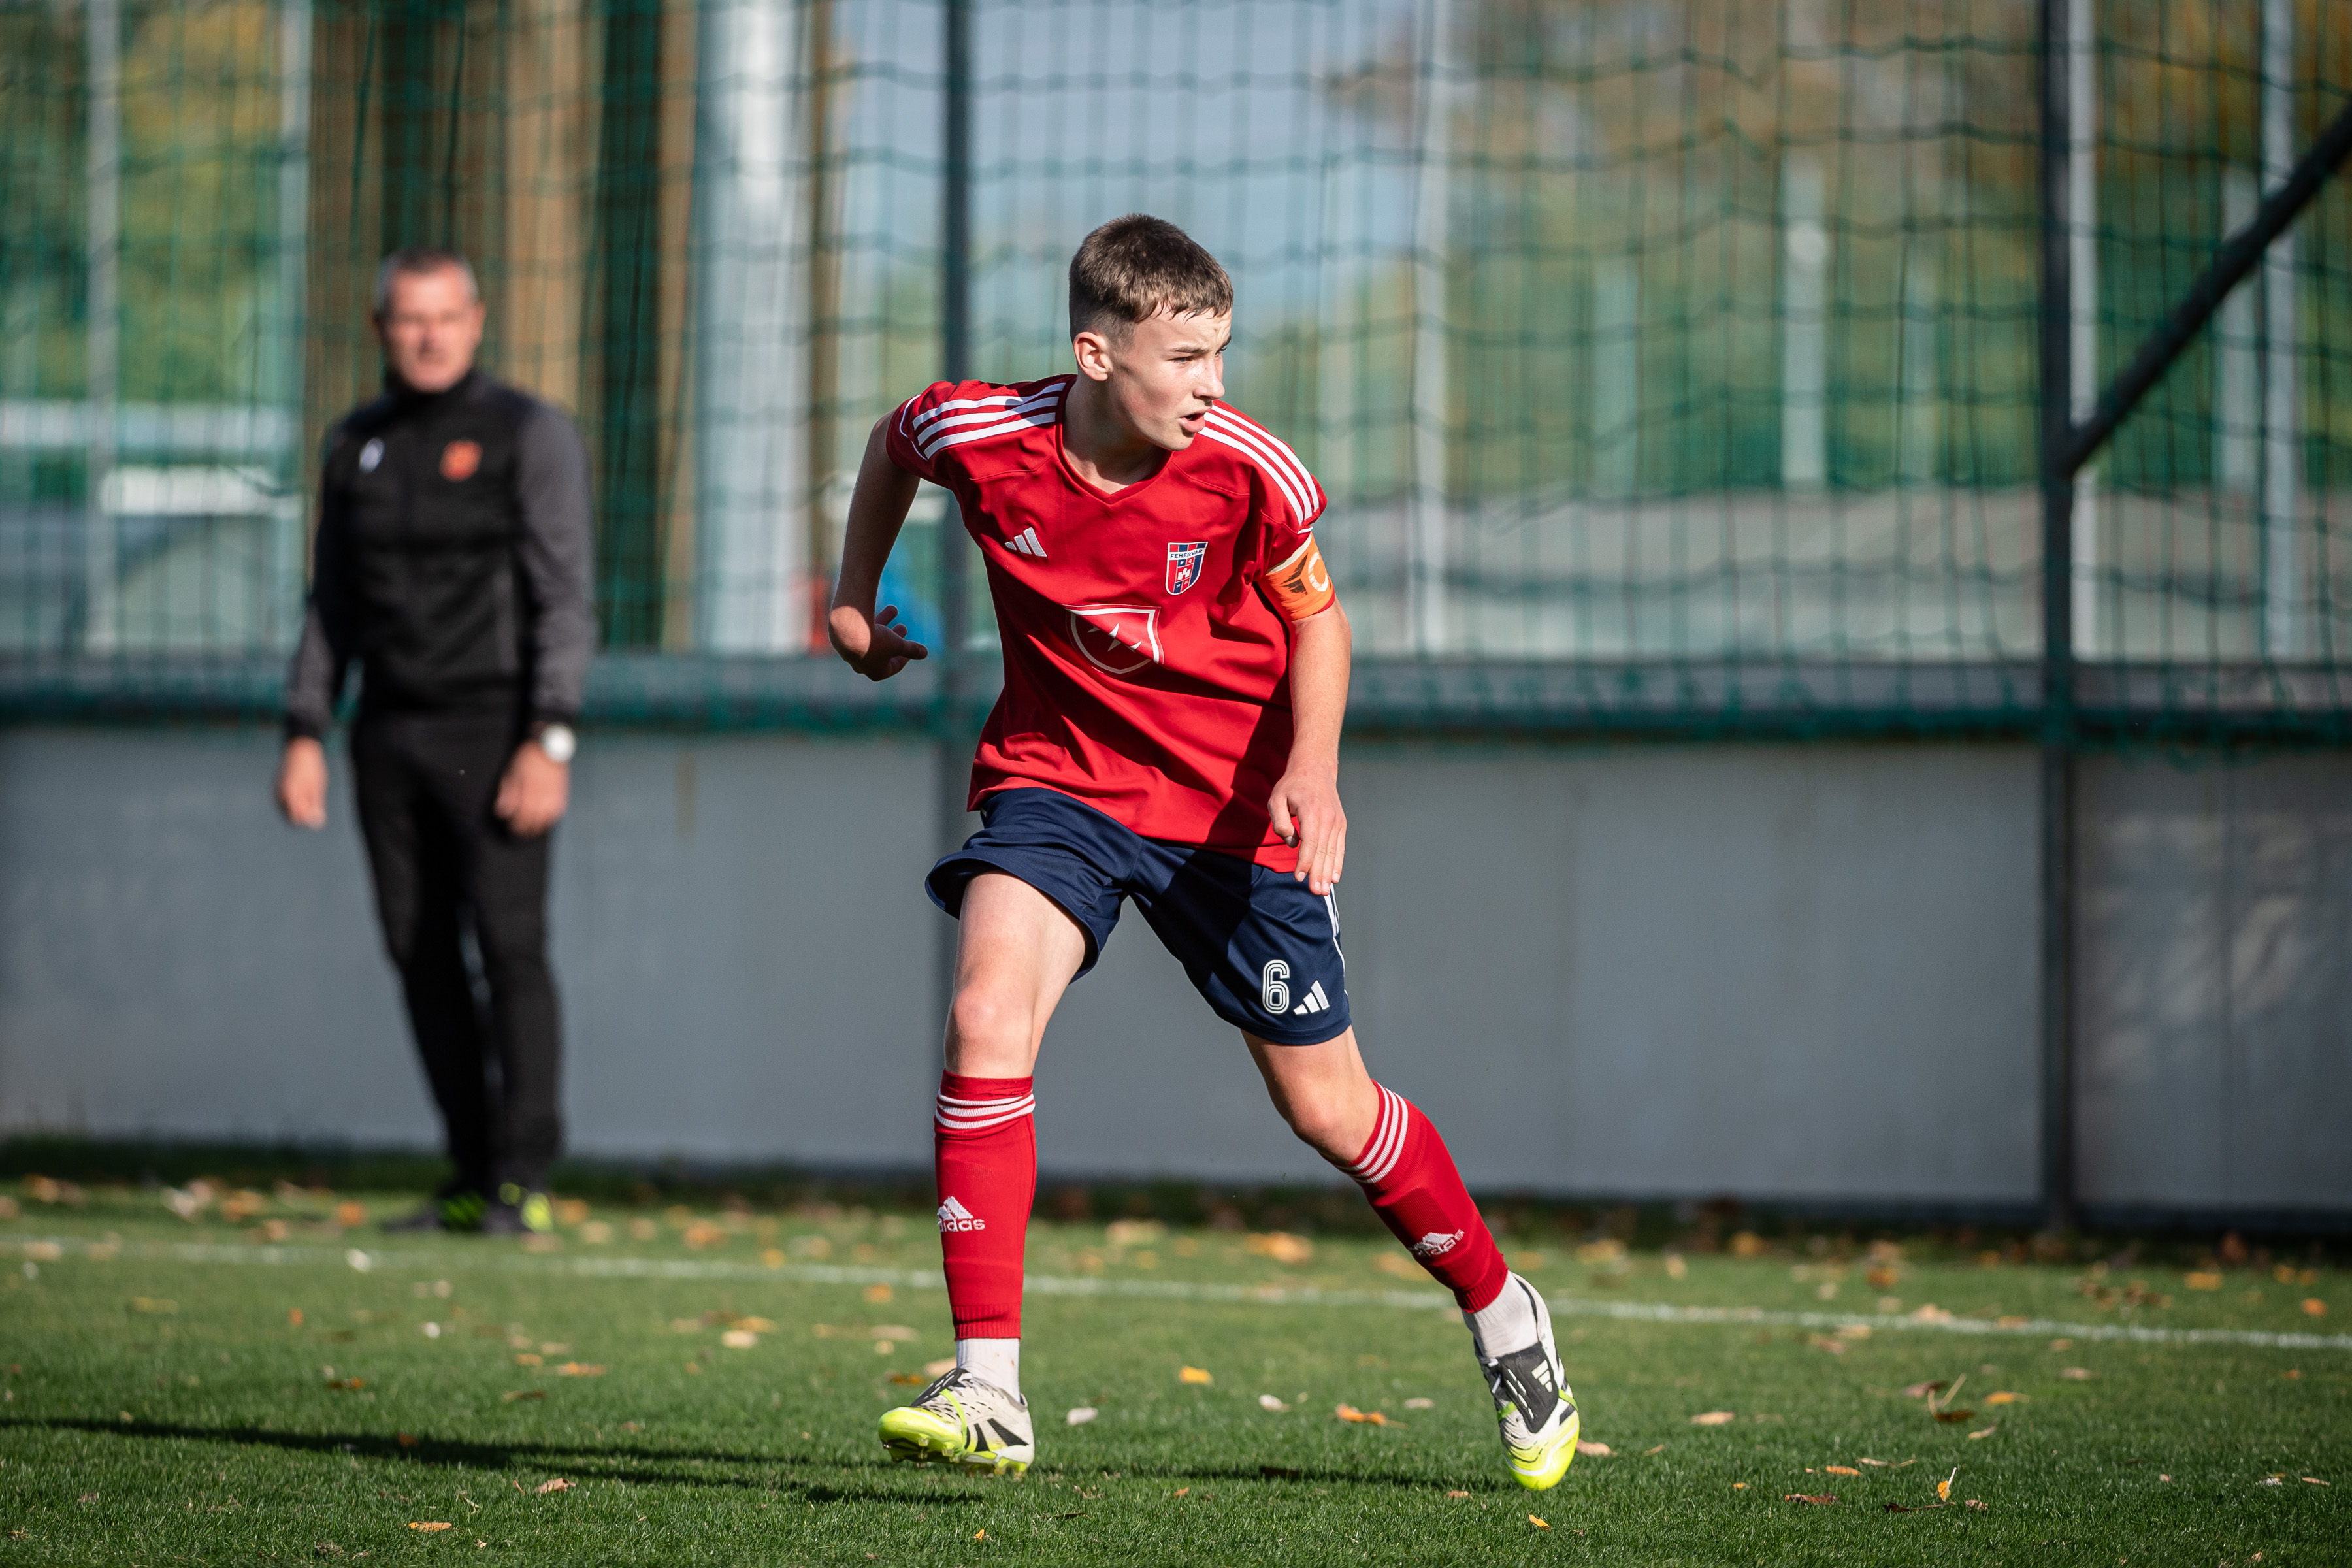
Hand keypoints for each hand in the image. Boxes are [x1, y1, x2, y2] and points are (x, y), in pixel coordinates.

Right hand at [276, 737, 327, 828]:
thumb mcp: (317, 787)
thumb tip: (317, 823)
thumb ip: (315, 805)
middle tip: (314, 798)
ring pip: (288, 811)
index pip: (296, 819)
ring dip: (300, 807)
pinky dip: (295, 802)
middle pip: (291, 817)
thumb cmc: (312, 769)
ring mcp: (276, 793)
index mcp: (289, 794)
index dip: (308, 818)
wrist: (300, 750)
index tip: (317, 809)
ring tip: (308, 790)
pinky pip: (285, 804)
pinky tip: (302, 790)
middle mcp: (279, 795)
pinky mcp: (276, 790)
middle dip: (304, 814)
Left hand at [496, 740, 569, 836]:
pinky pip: (556, 814)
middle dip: (526, 828)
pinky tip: (545, 819)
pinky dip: (550, 819)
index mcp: (528, 794)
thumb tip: (502, 811)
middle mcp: (543, 799)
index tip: (512, 827)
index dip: (516, 825)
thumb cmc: (528, 758)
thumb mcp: (513, 773)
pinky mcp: (562, 795)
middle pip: (534, 822)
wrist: (549, 747)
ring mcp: (554, 798)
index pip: (522, 817)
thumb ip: (508, 794)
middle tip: (520, 830)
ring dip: (538, 826)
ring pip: (546, 821)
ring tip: (532, 828)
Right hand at [828, 601, 928, 681]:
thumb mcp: (898, 644)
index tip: (913, 646)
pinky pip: (862, 630)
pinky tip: (878, 609)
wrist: (848, 629)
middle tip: (903, 627)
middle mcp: (863, 665)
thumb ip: (911, 649)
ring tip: (894, 609)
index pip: (894, 666)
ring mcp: (852, 653)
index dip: (905, 655)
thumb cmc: (876, 641)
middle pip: (883, 652)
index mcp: (877, 672)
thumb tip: (924, 653)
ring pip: (872, 637)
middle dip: (895, 638)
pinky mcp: (844, 640)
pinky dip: (872, 620)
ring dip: (885, 624)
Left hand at [1268, 766, 1345, 895]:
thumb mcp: (1277, 798)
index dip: (1305, 862)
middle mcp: (1328, 818)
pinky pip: (1340, 847)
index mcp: (1312, 811)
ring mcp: (1337, 822)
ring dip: (1329, 873)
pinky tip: (1335, 878)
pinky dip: (1338, 863)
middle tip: (1315, 892)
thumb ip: (1279, 821)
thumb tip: (1292, 842)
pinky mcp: (1341, 824)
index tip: (1299, 877)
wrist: (1316, 769)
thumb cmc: (1292, 785)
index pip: (1310, 842)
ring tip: (1324, 891)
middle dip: (1319, 873)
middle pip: (1323, 851)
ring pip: (1333, 852)